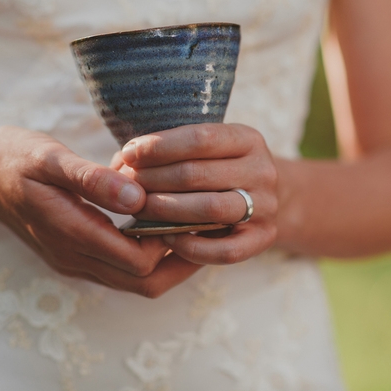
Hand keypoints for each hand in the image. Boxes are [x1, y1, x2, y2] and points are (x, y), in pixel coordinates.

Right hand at [0, 126, 201, 296]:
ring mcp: (74, 260)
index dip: (173, 243)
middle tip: (209, 226)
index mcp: (70, 233)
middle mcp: (74, 257)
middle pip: (144, 283)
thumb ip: (92, 179)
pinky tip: (162, 225)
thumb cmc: (15, 159)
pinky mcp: (75, 254)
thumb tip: (137, 197)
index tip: (198, 212)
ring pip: (134, 281)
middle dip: (181, 260)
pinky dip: (148, 255)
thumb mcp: (49, 158)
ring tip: (195, 227)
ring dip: (168, 261)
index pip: (139, 262)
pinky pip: (120, 269)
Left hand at [115, 123, 278, 264]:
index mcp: (248, 139)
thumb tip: (123, 161)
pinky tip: (166, 236)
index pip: (200, 139)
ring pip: (210, 209)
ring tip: (139, 210)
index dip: (159, 146)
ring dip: (166, 210)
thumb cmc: (217, 169)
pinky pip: (225, 250)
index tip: (128, 153)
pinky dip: (191, 246)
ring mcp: (267, 206)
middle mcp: (263, 170)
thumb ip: (171, 151)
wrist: (264, 198)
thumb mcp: (206, 149)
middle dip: (154, 179)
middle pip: (198, 174)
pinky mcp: (265, 238)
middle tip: (126, 186)